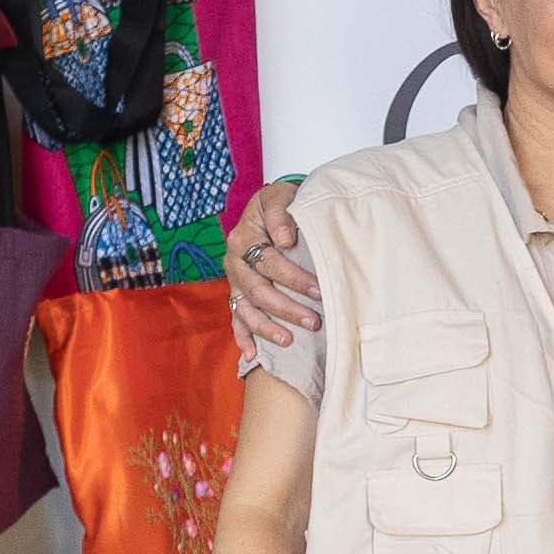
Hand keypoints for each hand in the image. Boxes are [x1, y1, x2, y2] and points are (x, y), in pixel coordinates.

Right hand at [224, 179, 321, 353]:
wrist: (274, 206)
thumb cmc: (282, 202)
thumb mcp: (280, 197)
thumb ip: (281, 214)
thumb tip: (285, 239)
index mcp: (243, 238)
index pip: (268, 262)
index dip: (293, 277)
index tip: (318, 289)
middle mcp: (234, 262)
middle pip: (258, 290)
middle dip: (286, 308)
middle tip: (314, 321)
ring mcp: (235, 281)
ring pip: (246, 310)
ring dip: (267, 328)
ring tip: (289, 341)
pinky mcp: (237, 295)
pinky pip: (236, 319)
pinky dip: (243, 338)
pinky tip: (253, 356)